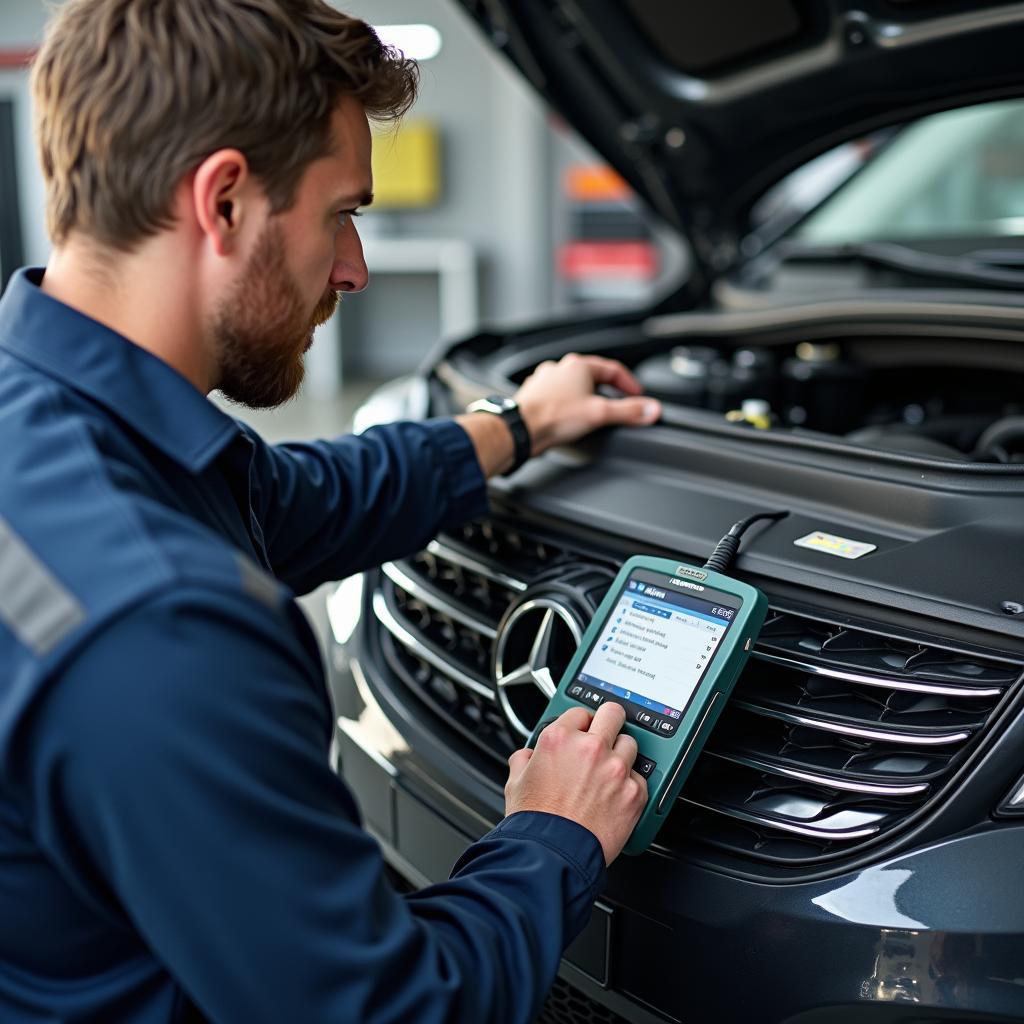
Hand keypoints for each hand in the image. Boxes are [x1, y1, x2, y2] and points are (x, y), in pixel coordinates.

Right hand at [504, 702, 647, 864]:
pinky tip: (616, 796)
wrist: (553, 855)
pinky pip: (640, 779)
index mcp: (560, 739)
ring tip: (608, 771)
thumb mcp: (515, 781)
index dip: (580, 723)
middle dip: (608, 722)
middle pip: (612, 714)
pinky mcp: (633, 793)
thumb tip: (529, 756)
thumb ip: (525, 759)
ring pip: (630, 744)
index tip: (582, 731)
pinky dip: (630, 786)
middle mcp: (591, 748)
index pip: (579, 712)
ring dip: (620, 755)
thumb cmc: (535, 822)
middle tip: (605, 734)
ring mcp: (615, 769)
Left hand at [514, 353, 660, 456]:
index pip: (613, 370)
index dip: (629, 384)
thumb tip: (651, 409)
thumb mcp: (600, 414)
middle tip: (619, 404)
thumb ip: (628, 411)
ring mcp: (544, 382)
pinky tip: (570, 419)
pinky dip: (568, 407)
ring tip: (595, 413)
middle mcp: (559, 369)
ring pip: (572, 387)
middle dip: (608, 391)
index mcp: (577, 366)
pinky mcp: (534, 398)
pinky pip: (557, 399)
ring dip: (586, 398)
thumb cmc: (553, 416)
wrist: (520, 429)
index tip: (637, 396)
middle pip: (592, 377)